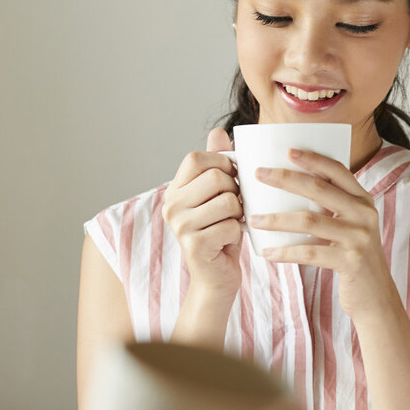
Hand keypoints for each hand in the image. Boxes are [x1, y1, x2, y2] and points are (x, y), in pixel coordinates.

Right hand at [162, 128, 243, 297]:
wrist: (216, 277)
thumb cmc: (220, 232)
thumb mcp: (219, 195)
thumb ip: (216, 163)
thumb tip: (218, 132)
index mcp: (174, 190)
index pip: (197, 158)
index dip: (222, 164)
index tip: (230, 180)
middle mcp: (171, 206)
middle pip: (216, 177)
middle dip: (235, 191)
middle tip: (233, 208)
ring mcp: (180, 226)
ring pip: (228, 201)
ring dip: (239, 213)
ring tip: (231, 224)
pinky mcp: (194, 245)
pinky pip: (232, 225)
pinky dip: (238, 233)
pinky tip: (228, 242)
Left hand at [249, 149, 395, 319]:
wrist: (375, 295)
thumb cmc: (351, 256)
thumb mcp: (347, 226)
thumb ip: (330, 207)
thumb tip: (288, 187)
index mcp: (363, 200)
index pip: (338, 170)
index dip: (313, 159)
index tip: (287, 150)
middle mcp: (364, 214)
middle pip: (319, 189)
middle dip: (285, 178)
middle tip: (258, 174)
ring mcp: (359, 237)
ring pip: (309, 220)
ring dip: (276, 218)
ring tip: (252, 219)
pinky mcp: (350, 260)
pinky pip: (310, 252)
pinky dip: (285, 252)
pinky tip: (267, 253)